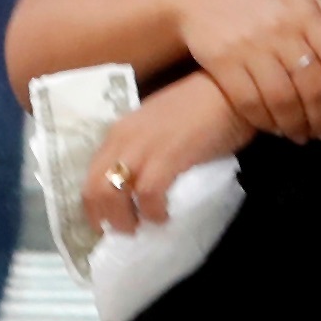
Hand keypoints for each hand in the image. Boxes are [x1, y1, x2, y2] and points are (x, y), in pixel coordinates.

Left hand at [84, 72, 251, 226]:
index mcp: (119, 132)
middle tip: (123, 232)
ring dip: (125, 219)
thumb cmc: (200, 109)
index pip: (90, 175)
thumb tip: (138, 185)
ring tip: (142, 227)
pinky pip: (147, 193)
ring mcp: (142, 146)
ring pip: (113, 193)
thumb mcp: (158, 129)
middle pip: (94, 188)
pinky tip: (164, 217)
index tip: (104, 224)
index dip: (93, 205)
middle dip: (104, 218)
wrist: (230, 88)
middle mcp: (123, 138)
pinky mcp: (167, 155)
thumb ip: (143, 151)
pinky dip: (153, 211)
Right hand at [174, 0, 320, 141]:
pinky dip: (264, 121)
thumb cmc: (265, 2)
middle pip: (313, 85)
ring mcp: (249, 47)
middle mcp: (281, 30)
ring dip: (295, 125)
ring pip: (281, 98)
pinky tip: (273, 127)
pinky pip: (248, 101)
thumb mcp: (310, 1)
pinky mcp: (222, 63)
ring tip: (302, 136)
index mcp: (307, 14)